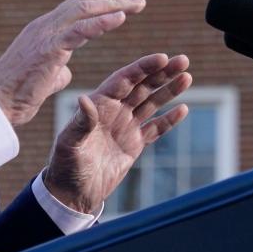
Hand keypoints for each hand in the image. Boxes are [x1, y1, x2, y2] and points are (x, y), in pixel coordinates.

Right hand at [0, 0, 146, 126]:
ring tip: (140, 1)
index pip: (79, 6)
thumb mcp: (44, 78)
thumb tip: (66, 71)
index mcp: (46, 30)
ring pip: (85, 8)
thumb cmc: (18, 95)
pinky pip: (79, 30)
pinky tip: (122, 17)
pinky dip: (102, 22)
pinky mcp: (49, 48)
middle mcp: (46, 25)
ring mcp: (46, 33)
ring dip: (115, 3)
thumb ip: (57, 68)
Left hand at [44, 53, 191, 214]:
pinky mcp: (134, 144)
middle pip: (142, 86)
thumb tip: (84, 99)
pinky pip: (155, 128)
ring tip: (187, 76)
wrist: (73, 194)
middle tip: (183, 60)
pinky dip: (169, 119)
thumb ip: (81, 122)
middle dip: (162, 73)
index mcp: (99, 104)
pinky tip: (182, 109)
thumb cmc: (65, 166)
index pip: (125, 80)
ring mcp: (126, 127)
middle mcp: (114, 111)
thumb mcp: (69, 143)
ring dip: (169, 90)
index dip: (143, 68)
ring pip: (152, 103)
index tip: (162, 58)